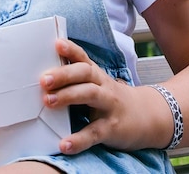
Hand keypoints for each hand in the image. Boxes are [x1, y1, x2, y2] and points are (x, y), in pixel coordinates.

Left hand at [40, 39, 164, 153]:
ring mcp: (108, 106)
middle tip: (43, 80)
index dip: (71, 50)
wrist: (146, 117)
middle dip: (63, 74)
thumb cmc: (110, 99)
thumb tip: (42, 76)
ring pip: (89, 95)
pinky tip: (64, 145)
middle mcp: (103, 85)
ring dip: (68, 96)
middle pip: (84, 73)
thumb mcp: (96, 84)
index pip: (82, 58)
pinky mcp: (111, 128)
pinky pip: (94, 133)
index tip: (56, 44)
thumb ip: (75, 79)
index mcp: (96, 74)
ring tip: (48, 101)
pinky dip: (79, 139)